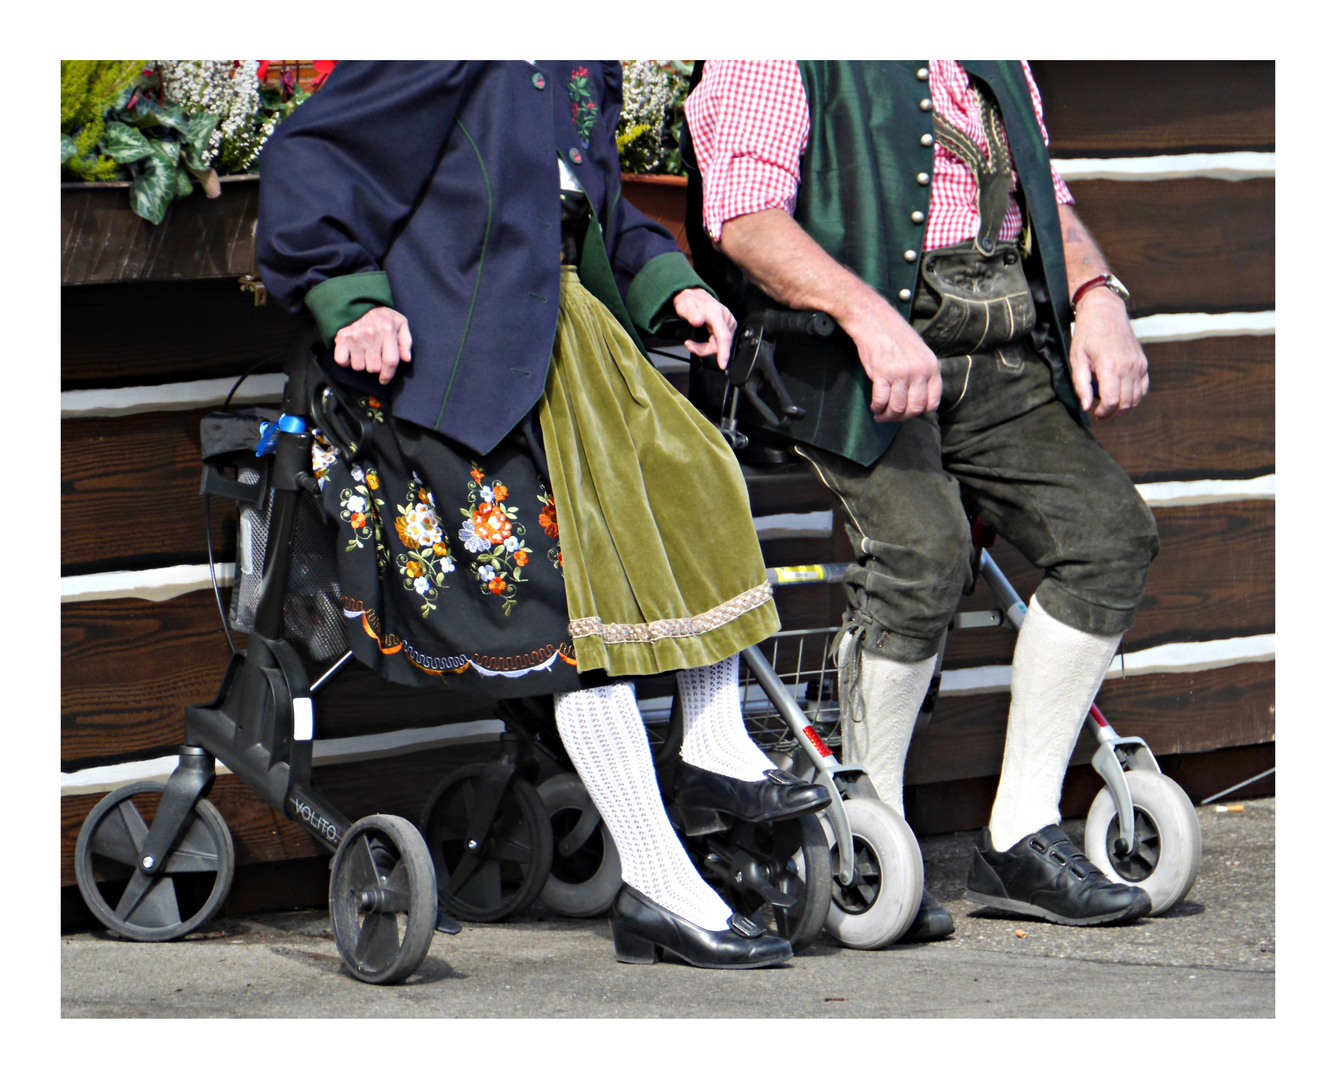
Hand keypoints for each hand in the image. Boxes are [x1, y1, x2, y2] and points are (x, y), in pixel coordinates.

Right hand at [332, 306, 412, 385]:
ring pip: (358, 367)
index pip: (390, 361)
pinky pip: (342, 361)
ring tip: (362, 352)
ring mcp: (355, 337)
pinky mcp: (341, 338)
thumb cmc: (381, 314)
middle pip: (374, 368)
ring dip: (361, 363)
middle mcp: (371, 335)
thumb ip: (406, 341)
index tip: (384, 380)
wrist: (357, 299)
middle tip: (373, 357)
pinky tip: (350, 353)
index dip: (388, 375)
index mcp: (388, 331)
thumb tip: (406, 359)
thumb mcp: (399, 322)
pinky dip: (345, 361)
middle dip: (375, 367)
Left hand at [671, 288, 735, 369]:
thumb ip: (692, 313)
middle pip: (720, 344)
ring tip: (692, 343)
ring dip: (705, 348)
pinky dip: (708, 345)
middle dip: (704, 349)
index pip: (724, 336)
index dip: (724, 351)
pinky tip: (700, 342)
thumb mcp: (685, 305)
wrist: (693, 295)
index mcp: (717, 313)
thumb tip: (699, 320)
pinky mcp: (727, 327)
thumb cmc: (689, 301)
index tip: (722, 364)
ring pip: (719, 345)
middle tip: (689, 345)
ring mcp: (727, 323)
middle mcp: (725, 318)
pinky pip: (719, 342)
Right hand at [843, 293, 940, 421]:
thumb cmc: (893, 334)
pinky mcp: (882, 373)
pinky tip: (874, 406)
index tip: (907, 410)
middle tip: (891, 415)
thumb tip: (916, 397)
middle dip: (901, 417)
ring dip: (887, 415)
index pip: (932, 402)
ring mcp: (902, 373)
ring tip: (880, 413)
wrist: (873, 318)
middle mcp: (920, 371)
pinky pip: (881, 401)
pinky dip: (877, 407)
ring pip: (897, 408)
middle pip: (915, 409)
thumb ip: (921, 372)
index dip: (919, 411)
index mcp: (931, 366)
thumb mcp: (918, 352)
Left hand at [1069, 289, 1147, 418]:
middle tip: (1100, 414)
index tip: (1095, 414)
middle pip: (1126, 402)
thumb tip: (1085, 407)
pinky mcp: (1143, 362)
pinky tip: (1122, 397)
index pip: (1112, 401)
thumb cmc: (1087, 334)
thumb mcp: (1076, 358)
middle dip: (1112, 413)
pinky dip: (1134, 397)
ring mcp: (1138, 364)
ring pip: (1136, 397)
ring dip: (1123, 407)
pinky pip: (1143, 387)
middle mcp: (1128, 366)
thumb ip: (1081, 384)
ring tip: (1109, 407)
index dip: (1104, 412)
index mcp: (1110, 366)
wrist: (1105, 311)